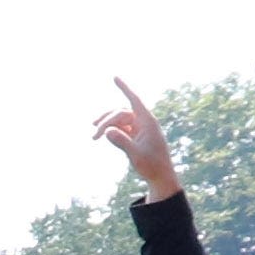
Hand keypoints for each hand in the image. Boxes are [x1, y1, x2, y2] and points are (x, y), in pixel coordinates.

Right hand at [98, 81, 181, 200]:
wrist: (160, 177)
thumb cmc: (152, 165)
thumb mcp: (136, 155)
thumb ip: (122, 142)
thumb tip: (106, 132)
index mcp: (148, 122)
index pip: (134, 100)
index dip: (124, 88)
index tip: (114, 77)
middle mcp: (143, 122)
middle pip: (121, 113)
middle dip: (106, 121)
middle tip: (93, 135)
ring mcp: (139, 128)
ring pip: (119, 120)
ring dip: (107, 125)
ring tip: (93, 135)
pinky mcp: (135, 136)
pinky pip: (121, 128)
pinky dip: (111, 130)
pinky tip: (102, 136)